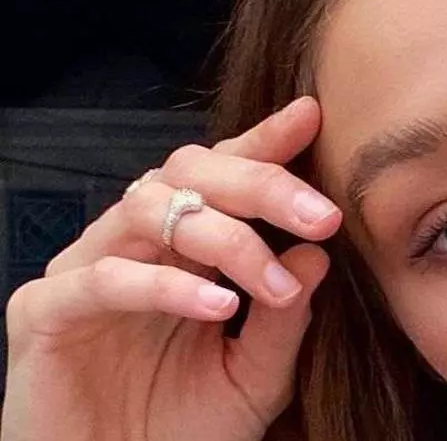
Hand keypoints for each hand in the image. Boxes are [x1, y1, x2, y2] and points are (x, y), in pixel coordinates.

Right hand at [1, 97, 340, 440]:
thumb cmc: (183, 430)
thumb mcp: (255, 376)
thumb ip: (284, 317)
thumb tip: (317, 253)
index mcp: (182, 247)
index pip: (221, 176)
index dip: (262, 143)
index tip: (311, 117)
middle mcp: (132, 245)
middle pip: (188, 173)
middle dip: (260, 185)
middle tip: (321, 216)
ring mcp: (84, 272)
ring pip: (147, 210)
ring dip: (223, 239)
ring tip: (270, 281)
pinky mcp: (45, 314)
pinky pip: (104, 279)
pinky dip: (164, 285)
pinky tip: (216, 306)